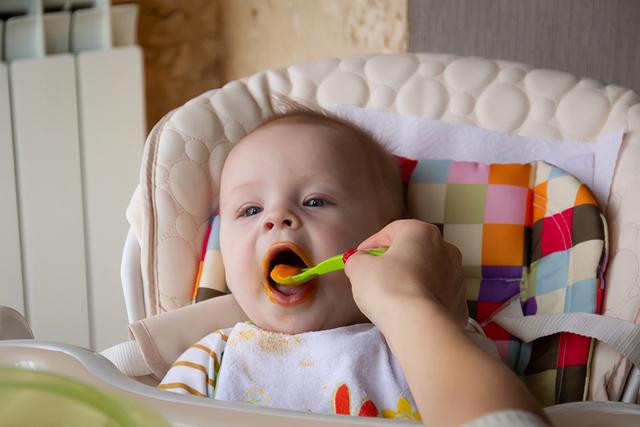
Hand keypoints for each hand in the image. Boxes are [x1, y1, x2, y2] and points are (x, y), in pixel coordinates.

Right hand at [344, 219, 467, 328]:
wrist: (418, 326)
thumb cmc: (388, 288)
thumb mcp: (359, 268)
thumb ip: (357, 260)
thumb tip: (359, 262)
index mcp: (421, 232)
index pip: (392, 231)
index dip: (372, 244)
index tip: (360, 256)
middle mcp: (445, 250)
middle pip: (413, 251)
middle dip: (394, 261)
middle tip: (374, 275)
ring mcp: (456, 277)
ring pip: (427, 274)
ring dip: (410, 280)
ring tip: (391, 297)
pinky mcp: (459, 302)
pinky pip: (436, 296)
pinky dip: (423, 301)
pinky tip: (408, 311)